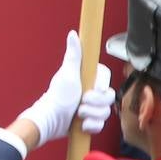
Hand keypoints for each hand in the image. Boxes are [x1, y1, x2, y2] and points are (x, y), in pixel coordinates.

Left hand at [15, 31, 113, 149]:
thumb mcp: (68, 74)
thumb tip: (73, 33)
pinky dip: (91, 126)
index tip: (92, 89)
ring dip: (92, 115)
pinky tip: (81, 125)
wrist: (51, 121)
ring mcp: (91, 107)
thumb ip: (74, 55)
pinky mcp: (90, 120)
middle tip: (82, 102)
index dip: (102, 85)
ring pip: (106, 112)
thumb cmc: (58, 96)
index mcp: (86, 78)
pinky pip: (101, 125)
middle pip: (109, 96)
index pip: (106, 77)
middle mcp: (90, 91)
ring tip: (78, 114)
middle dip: (96, 103)